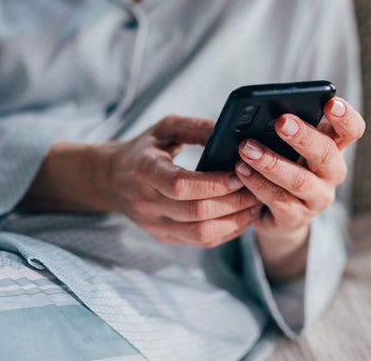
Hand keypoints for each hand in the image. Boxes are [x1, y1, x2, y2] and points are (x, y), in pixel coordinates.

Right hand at [95, 115, 260, 247]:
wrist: (112, 179)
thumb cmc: (144, 149)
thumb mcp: (165, 128)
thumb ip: (196, 128)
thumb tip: (230, 132)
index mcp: (145, 170)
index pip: (180, 184)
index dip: (214, 183)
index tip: (239, 172)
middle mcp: (147, 202)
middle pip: (197, 212)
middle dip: (234, 201)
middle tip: (257, 188)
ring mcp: (154, 224)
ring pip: (201, 233)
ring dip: (235, 221)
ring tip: (254, 204)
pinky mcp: (163, 237)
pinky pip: (201, 242)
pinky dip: (227, 232)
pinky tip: (242, 217)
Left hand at [234, 97, 364, 278]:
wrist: (276, 215)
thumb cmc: (282, 167)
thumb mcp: (286, 146)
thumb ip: (281, 130)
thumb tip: (259, 111)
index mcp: (333, 148)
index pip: (352, 131)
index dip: (345, 117)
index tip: (331, 102)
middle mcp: (331, 174)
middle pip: (326, 154)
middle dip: (303, 137)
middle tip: (281, 122)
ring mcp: (317, 199)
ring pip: (299, 180)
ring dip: (271, 162)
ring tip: (246, 148)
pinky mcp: (296, 218)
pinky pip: (278, 200)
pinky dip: (257, 184)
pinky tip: (241, 171)